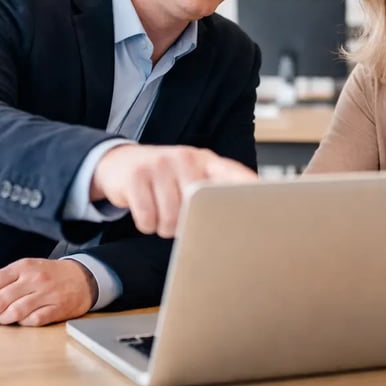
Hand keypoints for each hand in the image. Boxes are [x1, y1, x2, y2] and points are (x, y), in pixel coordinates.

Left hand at [0, 258, 97, 325]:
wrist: (84, 277)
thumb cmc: (50, 275)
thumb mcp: (27, 269)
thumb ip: (5, 282)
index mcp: (23, 266)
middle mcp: (35, 278)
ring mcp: (48, 293)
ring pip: (14, 313)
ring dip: (3, 320)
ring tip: (3, 319)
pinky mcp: (58, 307)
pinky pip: (33, 321)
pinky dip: (23, 324)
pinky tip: (23, 320)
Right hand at [90, 144, 256, 236]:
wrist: (119, 163)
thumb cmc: (165, 178)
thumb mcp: (190, 176)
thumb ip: (212, 193)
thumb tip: (238, 224)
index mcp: (206, 160)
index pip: (234, 175)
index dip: (250, 191)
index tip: (265, 207)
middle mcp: (185, 157)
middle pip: (198, 209)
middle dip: (188, 224)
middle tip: (179, 216)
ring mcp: (160, 164)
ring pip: (171, 219)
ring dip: (164, 227)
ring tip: (161, 212)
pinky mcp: (136, 177)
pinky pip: (148, 219)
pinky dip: (146, 224)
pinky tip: (146, 210)